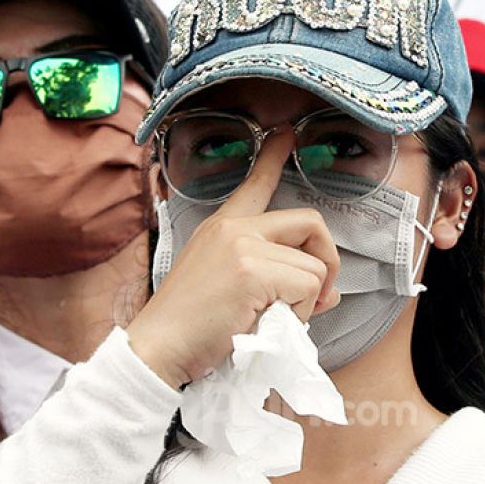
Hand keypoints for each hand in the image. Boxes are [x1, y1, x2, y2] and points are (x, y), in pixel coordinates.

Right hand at [127, 131, 340, 388]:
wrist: (157, 349)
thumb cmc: (189, 330)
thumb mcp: (231, 292)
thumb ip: (274, 280)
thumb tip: (326, 290)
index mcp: (222, 228)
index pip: (254, 185)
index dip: (274, 158)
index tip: (286, 134)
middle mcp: (234, 228)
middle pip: (310, 222)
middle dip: (327, 260)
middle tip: (322, 295)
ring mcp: (243, 246)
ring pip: (313, 267)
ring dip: (305, 302)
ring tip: (271, 320)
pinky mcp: (252, 270)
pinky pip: (307, 288)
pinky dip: (301, 313)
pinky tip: (266, 324)